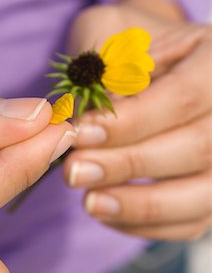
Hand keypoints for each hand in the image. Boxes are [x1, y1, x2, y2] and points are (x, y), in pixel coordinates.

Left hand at [64, 0, 211, 240]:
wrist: (157, 81)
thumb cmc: (134, 63)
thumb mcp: (121, 46)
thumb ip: (109, 78)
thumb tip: (88, 130)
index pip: (183, 98)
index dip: (131, 122)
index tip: (82, 133)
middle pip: (198, 149)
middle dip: (128, 164)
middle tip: (75, 171)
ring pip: (199, 197)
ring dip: (139, 205)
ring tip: (90, 202)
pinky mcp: (211, 200)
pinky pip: (187, 225)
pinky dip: (143, 225)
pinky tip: (107, 212)